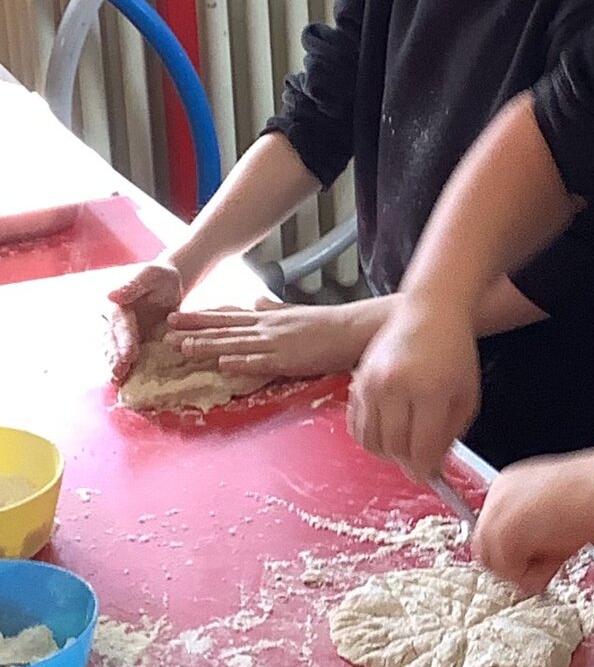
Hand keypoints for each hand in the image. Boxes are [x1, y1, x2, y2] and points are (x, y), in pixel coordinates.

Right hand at [106, 261, 183, 382]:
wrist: (168, 285)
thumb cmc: (160, 277)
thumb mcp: (151, 275)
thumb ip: (134, 285)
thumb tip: (111, 295)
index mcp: (117, 305)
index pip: (120, 325)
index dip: (123, 341)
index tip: (128, 355)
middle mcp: (114, 321)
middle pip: (112, 342)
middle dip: (115, 358)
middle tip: (120, 374)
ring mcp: (121, 333)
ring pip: (114, 352)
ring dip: (116, 366)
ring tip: (119, 381)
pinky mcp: (130, 342)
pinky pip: (125, 356)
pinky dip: (125, 368)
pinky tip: (128, 382)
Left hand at [165, 299, 371, 377]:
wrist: (354, 329)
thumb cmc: (329, 323)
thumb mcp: (297, 310)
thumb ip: (274, 308)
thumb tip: (257, 301)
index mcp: (268, 317)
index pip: (228, 316)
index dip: (201, 317)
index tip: (177, 316)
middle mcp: (267, 327)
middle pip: (224, 328)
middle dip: (194, 329)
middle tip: (166, 330)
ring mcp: (276, 343)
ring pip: (235, 344)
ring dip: (208, 345)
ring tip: (182, 347)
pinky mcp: (289, 359)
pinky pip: (261, 362)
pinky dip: (241, 362)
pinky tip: (221, 364)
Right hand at [348, 297, 479, 479]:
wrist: (429, 312)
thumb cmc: (454, 352)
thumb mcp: (467, 396)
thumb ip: (450, 434)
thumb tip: (431, 465)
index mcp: (429, 391)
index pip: (420, 449)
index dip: (425, 469)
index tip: (430, 474)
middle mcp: (395, 388)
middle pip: (393, 449)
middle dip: (407, 461)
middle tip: (420, 456)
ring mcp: (372, 385)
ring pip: (370, 442)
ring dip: (387, 451)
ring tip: (405, 441)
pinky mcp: (357, 382)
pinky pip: (356, 426)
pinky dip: (370, 436)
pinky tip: (388, 427)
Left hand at [472, 448, 593, 594]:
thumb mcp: (556, 510)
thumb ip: (533, 528)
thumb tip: (529, 552)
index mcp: (508, 485)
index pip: (493, 532)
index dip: (517, 551)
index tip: (537, 555)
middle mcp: (496, 497)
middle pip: (487, 552)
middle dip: (516, 564)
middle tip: (549, 558)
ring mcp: (495, 516)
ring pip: (497, 566)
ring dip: (526, 570)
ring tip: (557, 550)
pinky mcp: (501, 535)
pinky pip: (511, 574)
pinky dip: (535, 574)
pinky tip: (557, 553)